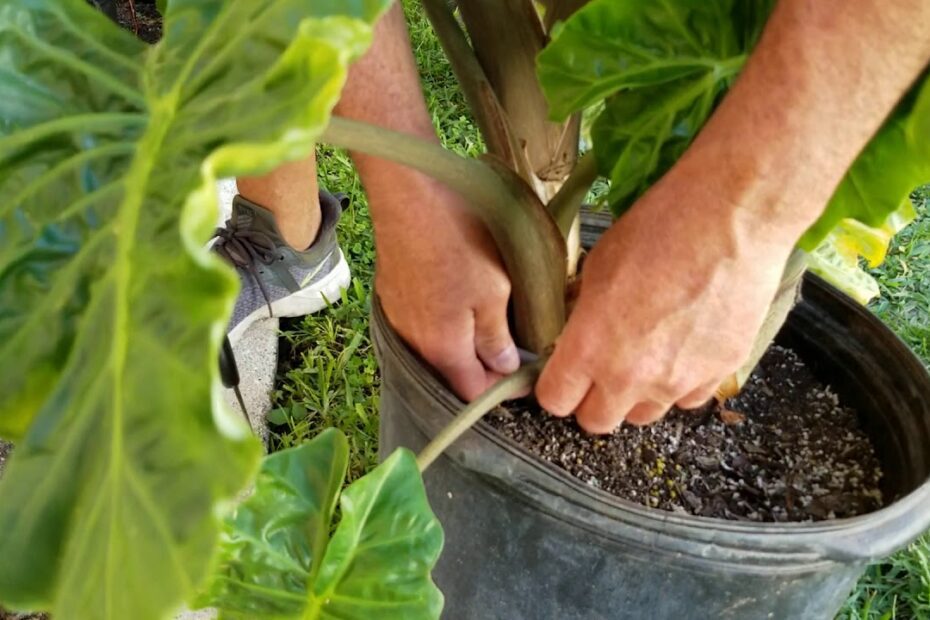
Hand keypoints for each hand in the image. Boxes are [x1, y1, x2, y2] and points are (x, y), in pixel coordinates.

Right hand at [373, 180, 519, 400]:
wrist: (407, 194)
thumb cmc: (456, 240)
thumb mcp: (493, 290)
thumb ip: (496, 337)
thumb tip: (505, 368)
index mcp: (443, 350)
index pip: (472, 393)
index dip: (502, 387)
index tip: (525, 367)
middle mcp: (414, 343)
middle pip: (452, 373)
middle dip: (481, 365)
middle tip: (511, 340)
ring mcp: (398, 318)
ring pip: (436, 347)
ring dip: (461, 341)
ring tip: (488, 315)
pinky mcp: (391, 295)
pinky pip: (420, 324)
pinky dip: (441, 321)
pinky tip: (457, 296)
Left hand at [535, 161, 799, 432]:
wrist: (731, 219)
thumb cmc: (660, 229)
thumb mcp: (598, 266)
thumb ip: (584, 314)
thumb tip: (579, 331)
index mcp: (591, 347)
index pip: (556, 400)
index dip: (555, 388)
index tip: (561, 375)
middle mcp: (631, 376)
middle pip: (596, 421)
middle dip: (591, 400)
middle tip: (598, 371)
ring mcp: (678, 381)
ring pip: (643, 415)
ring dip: (636, 395)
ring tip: (644, 356)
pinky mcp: (718, 374)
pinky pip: (688, 399)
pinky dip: (680, 385)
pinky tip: (681, 350)